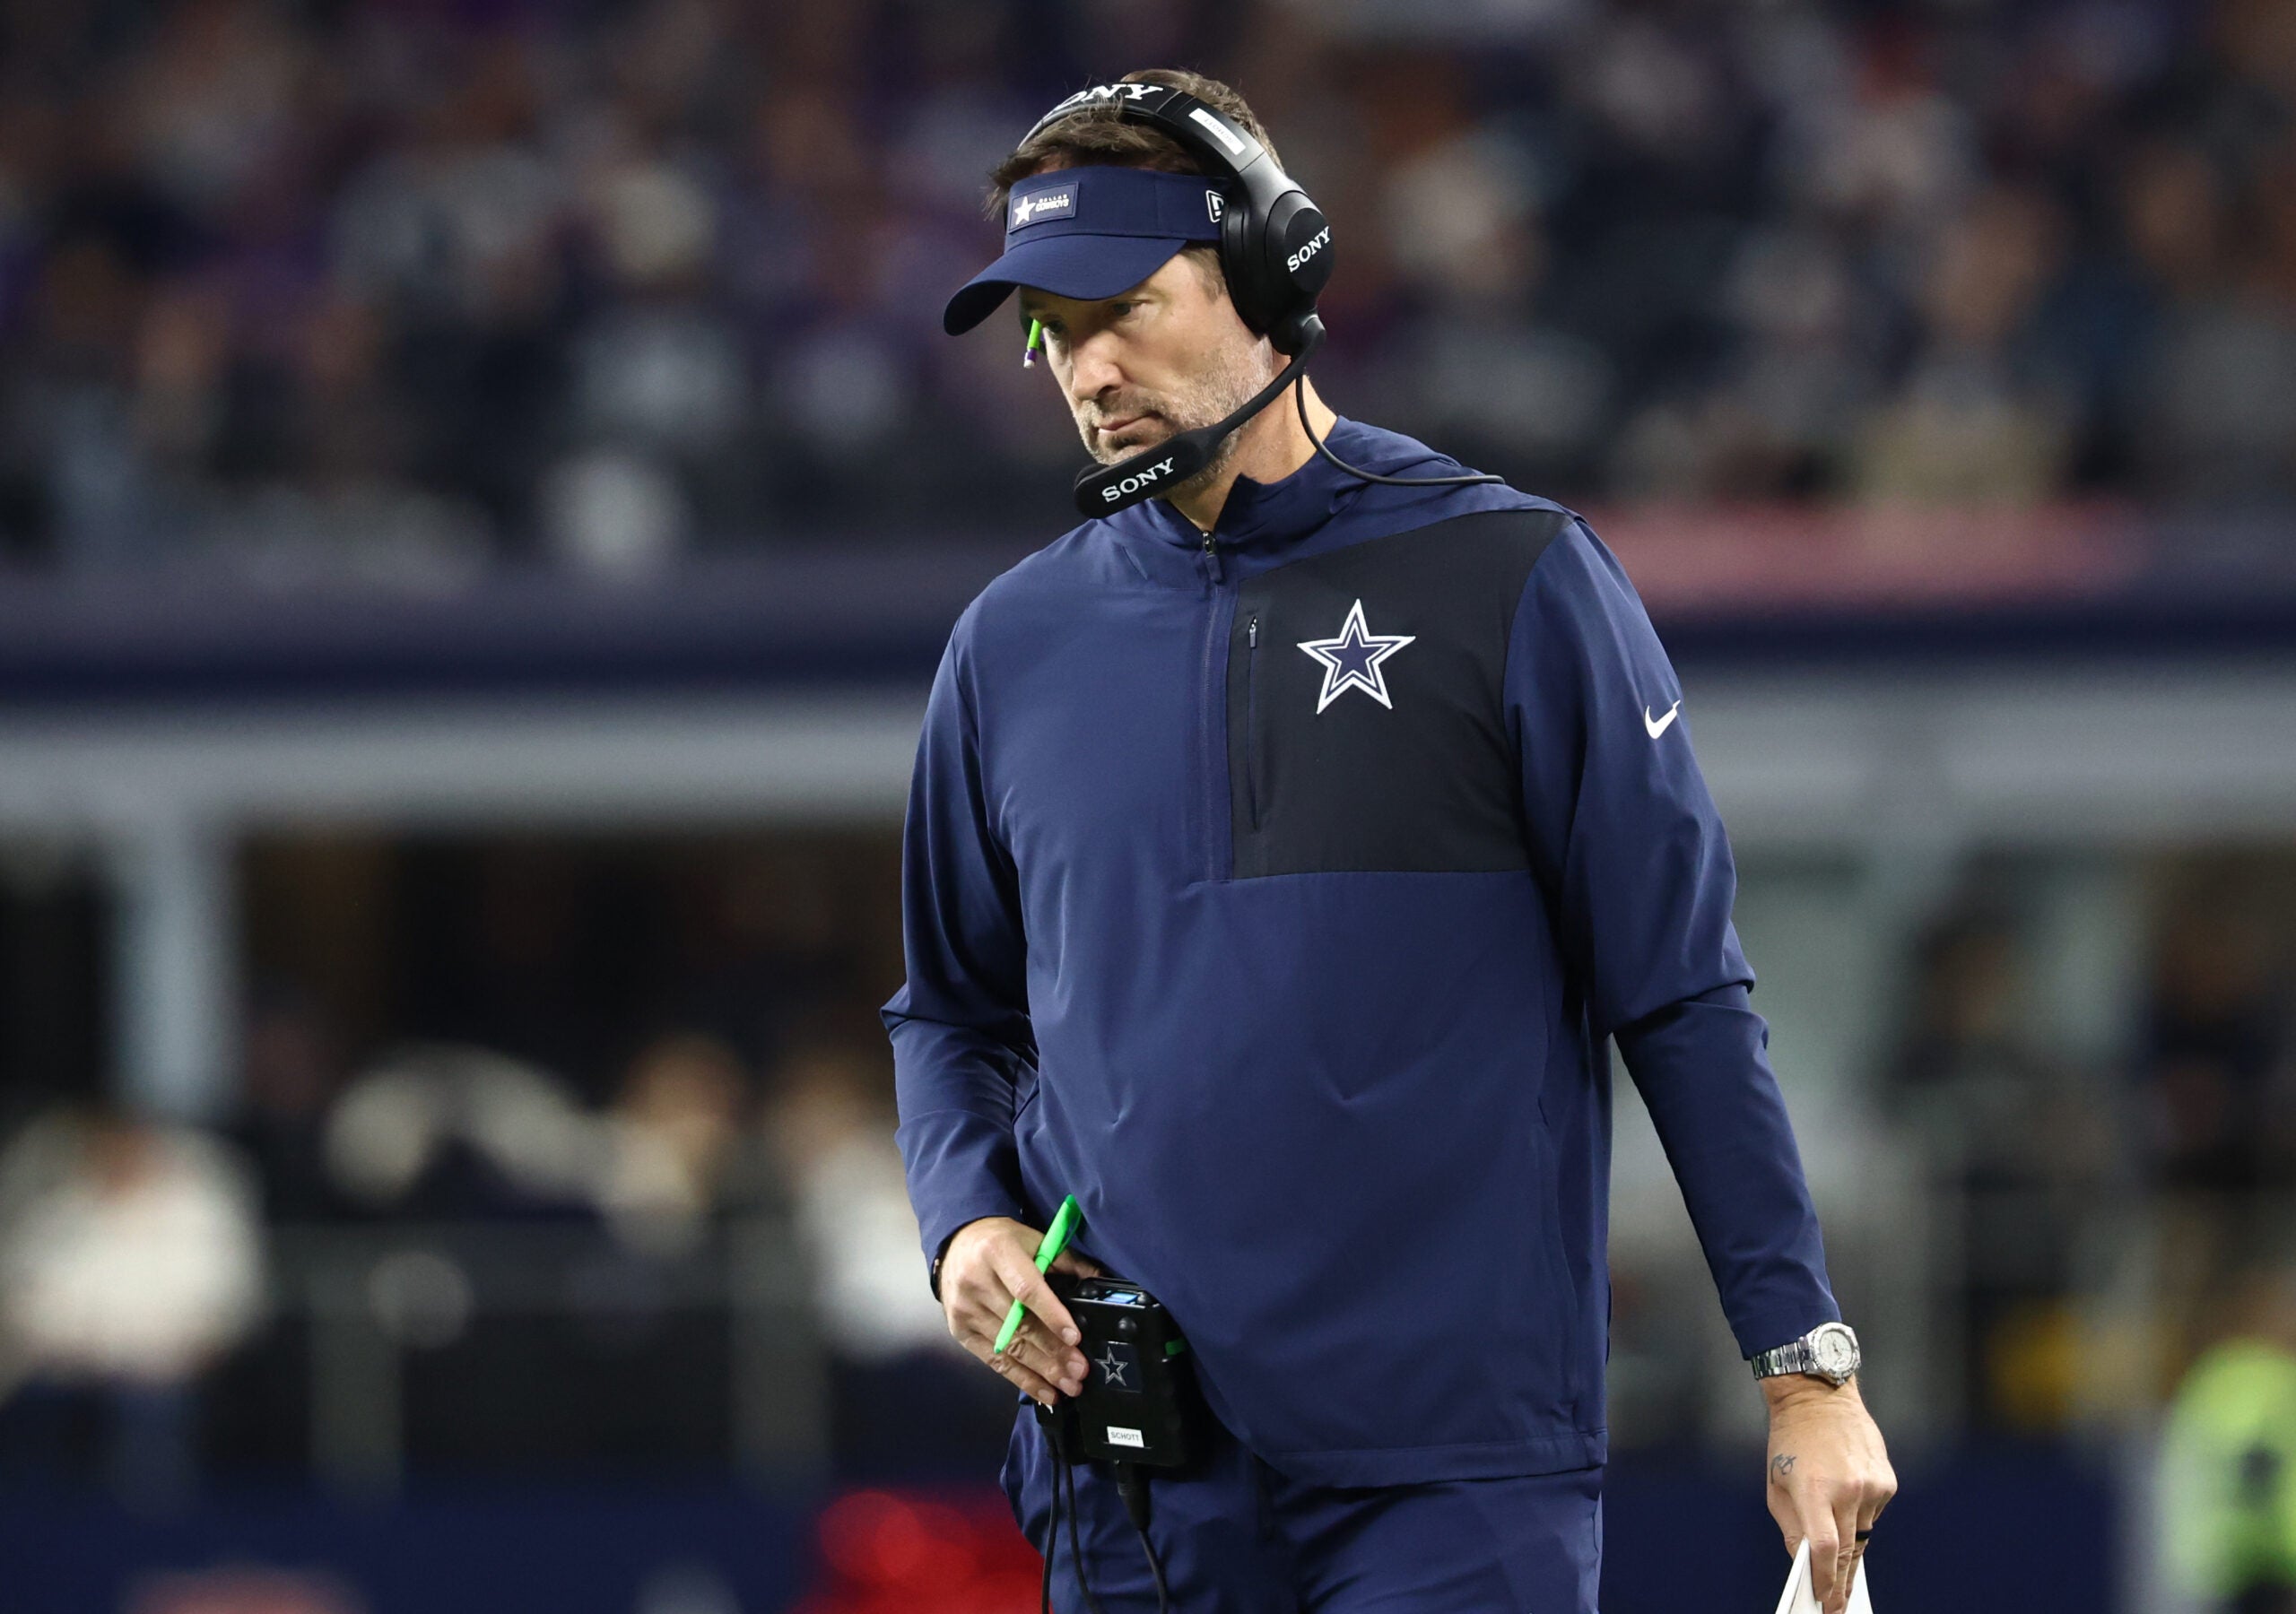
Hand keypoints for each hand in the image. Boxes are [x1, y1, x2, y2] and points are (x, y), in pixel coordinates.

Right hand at [939, 1216, 1103, 1407]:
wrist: (955, 1245)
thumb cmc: (1001, 1242)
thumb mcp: (1033, 1240)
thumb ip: (1065, 1261)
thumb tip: (1099, 1279)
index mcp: (997, 1252)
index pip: (1026, 1289)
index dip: (1052, 1315)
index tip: (1074, 1338)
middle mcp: (976, 1282)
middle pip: (1019, 1324)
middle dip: (1053, 1352)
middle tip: (1080, 1371)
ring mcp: (965, 1309)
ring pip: (1009, 1347)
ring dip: (1042, 1371)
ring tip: (1069, 1386)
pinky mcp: (960, 1330)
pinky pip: (995, 1361)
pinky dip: (1022, 1379)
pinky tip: (1045, 1391)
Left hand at [1762, 1374, 1895, 1613]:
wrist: (1818, 1398)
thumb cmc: (1790, 1442)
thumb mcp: (1777, 1486)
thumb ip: (1791, 1527)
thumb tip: (1806, 1562)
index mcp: (1814, 1490)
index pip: (1826, 1548)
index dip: (1826, 1580)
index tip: (1826, 1602)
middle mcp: (1848, 1489)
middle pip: (1849, 1550)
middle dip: (1842, 1581)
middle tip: (1838, 1605)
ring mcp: (1872, 1486)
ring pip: (1864, 1535)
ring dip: (1852, 1550)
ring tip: (1841, 1566)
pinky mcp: (1887, 1481)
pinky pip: (1874, 1515)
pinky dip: (1861, 1520)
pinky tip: (1848, 1510)